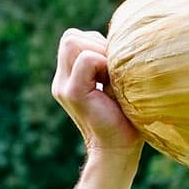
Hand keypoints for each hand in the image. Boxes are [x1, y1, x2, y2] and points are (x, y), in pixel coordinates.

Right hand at [52, 29, 141, 156]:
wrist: (119, 151)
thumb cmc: (127, 119)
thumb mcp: (117, 84)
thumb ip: (110, 62)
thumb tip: (120, 38)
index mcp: (69, 78)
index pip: (73, 38)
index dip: (96, 43)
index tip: (112, 68)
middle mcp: (61, 81)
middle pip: (70, 37)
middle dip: (96, 44)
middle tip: (113, 71)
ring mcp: (63, 87)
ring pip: (73, 41)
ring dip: (99, 53)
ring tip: (112, 78)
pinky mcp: (72, 93)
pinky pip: (86, 59)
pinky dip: (103, 64)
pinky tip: (112, 85)